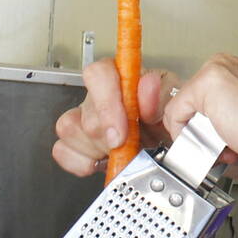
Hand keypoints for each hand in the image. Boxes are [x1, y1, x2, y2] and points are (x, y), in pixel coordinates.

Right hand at [51, 60, 180, 177]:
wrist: (170, 145)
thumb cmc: (168, 118)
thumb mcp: (175, 103)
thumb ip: (163, 93)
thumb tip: (147, 86)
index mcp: (122, 77)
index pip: (98, 74)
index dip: (106, 104)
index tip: (121, 131)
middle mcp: (99, 95)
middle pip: (86, 113)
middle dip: (110, 138)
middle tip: (131, 146)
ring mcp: (83, 118)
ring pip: (70, 130)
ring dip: (98, 150)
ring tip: (121, 153)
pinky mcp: (75, 142)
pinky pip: (62, 151)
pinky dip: (82, 163)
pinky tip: (102, 162)